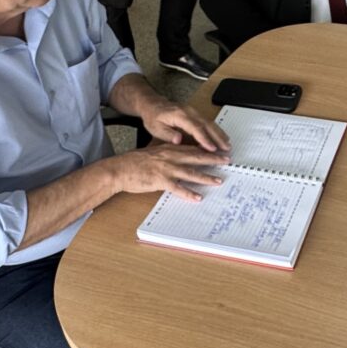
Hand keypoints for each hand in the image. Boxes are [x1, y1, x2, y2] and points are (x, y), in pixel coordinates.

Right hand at [116, 144, 230, 201]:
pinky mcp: (160, 181)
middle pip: (196, 157)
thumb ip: (167, 154)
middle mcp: (170, 157)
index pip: (192, 149)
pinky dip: (189, 193)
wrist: (119, 169)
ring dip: (206, 177)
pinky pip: (178, 188)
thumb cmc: (134, 162)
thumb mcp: (153, 153)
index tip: (219, 152)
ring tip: (218, 181)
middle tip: (227, 161)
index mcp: (169, 149)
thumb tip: (179, 158)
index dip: (207, 150)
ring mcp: (166, 169)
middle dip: (213, 159)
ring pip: (191, 173)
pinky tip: (198, 197)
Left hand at [140, 101, 230, 151]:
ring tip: (228, 145)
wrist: (153, 104)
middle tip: (226, 148)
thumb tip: (179, 140)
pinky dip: (216, 130)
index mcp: (180, 115)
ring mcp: (194, 112)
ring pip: (210, 123)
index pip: (195, 128)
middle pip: (207, 124)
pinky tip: (222, 137)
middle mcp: (190, 111)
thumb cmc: (154, 116)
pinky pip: (208, 122)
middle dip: (218, 137)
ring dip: (220, 134)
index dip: (205, 139)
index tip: (212, 149)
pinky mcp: (196, 114)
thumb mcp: (155, 127)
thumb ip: (168, 134)